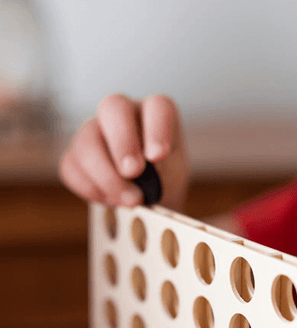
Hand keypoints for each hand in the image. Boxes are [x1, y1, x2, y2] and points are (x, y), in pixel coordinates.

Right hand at [59, 94, 189, 210]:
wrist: (147, 200)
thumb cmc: (165, 181)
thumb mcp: (174, 176)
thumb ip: (164, 172)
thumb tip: (146, 175)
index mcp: (155, 113)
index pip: (157, 106)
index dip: (157, 128)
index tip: (158, 155)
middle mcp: (124, 114)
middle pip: (113, 107)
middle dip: (122, 142)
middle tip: (133, 172)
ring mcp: (95, 130)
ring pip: (87, 141)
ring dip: (106, 176)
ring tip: (130, 200)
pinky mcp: (76, 155)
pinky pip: (71, 167)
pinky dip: (91, 188)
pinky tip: (110, 200)